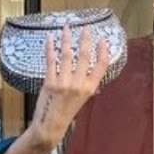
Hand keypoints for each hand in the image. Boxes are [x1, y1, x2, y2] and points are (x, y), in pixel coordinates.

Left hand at [28, 25, 109, 153]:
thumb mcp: (82, 100)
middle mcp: (78, 84)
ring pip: (67, 55)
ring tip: (67, 28)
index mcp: (89, 89)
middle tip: (86, 27)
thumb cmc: (66, 114)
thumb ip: (86, 86)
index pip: (101, 66)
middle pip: (84, 56)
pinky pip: (51, 61)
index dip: (103, 51)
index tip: (103, 40)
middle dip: (85, 39)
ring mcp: (64, 83)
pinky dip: (50, 48)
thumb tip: (89, 74)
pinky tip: (50, 39)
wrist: (50, 126)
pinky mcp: (50, 82)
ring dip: (67, 39)